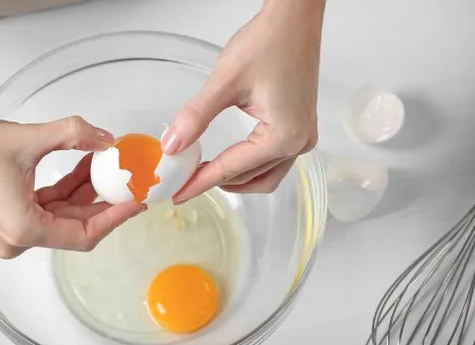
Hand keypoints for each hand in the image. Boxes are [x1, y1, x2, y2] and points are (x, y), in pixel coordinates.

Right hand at [0, 116, 145, 258]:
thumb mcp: (30, 138)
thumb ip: (74, 134)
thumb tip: (106, 138)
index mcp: (24, 230)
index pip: (84, 235)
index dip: (114, 217)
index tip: (135, 202)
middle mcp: (17, 240)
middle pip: (74, 227)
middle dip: (101, 200)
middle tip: (125, 179)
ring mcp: (10, 233)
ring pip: (61, 217)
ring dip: (83, 191)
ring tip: (102, 161)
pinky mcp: (5, 221)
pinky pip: (44, 210)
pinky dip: (63, 191)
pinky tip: (80, 165)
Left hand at [162, 0, 324, 202]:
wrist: (293, 20)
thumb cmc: (268, 42)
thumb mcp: (224, 83)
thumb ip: (195, 117)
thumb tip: (172, 146)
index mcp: (284, 137)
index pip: (233, 169)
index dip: (200, 182)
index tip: (177, 194)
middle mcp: (299, 142)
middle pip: (251, 178)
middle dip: (216, 182)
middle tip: (183, 183)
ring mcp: (303, 136)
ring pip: (265, 175)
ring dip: (235, 178)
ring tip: (202, 174)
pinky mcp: (300, 126)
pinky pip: (273, 160)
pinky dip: (248, 164)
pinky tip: (228, 158)